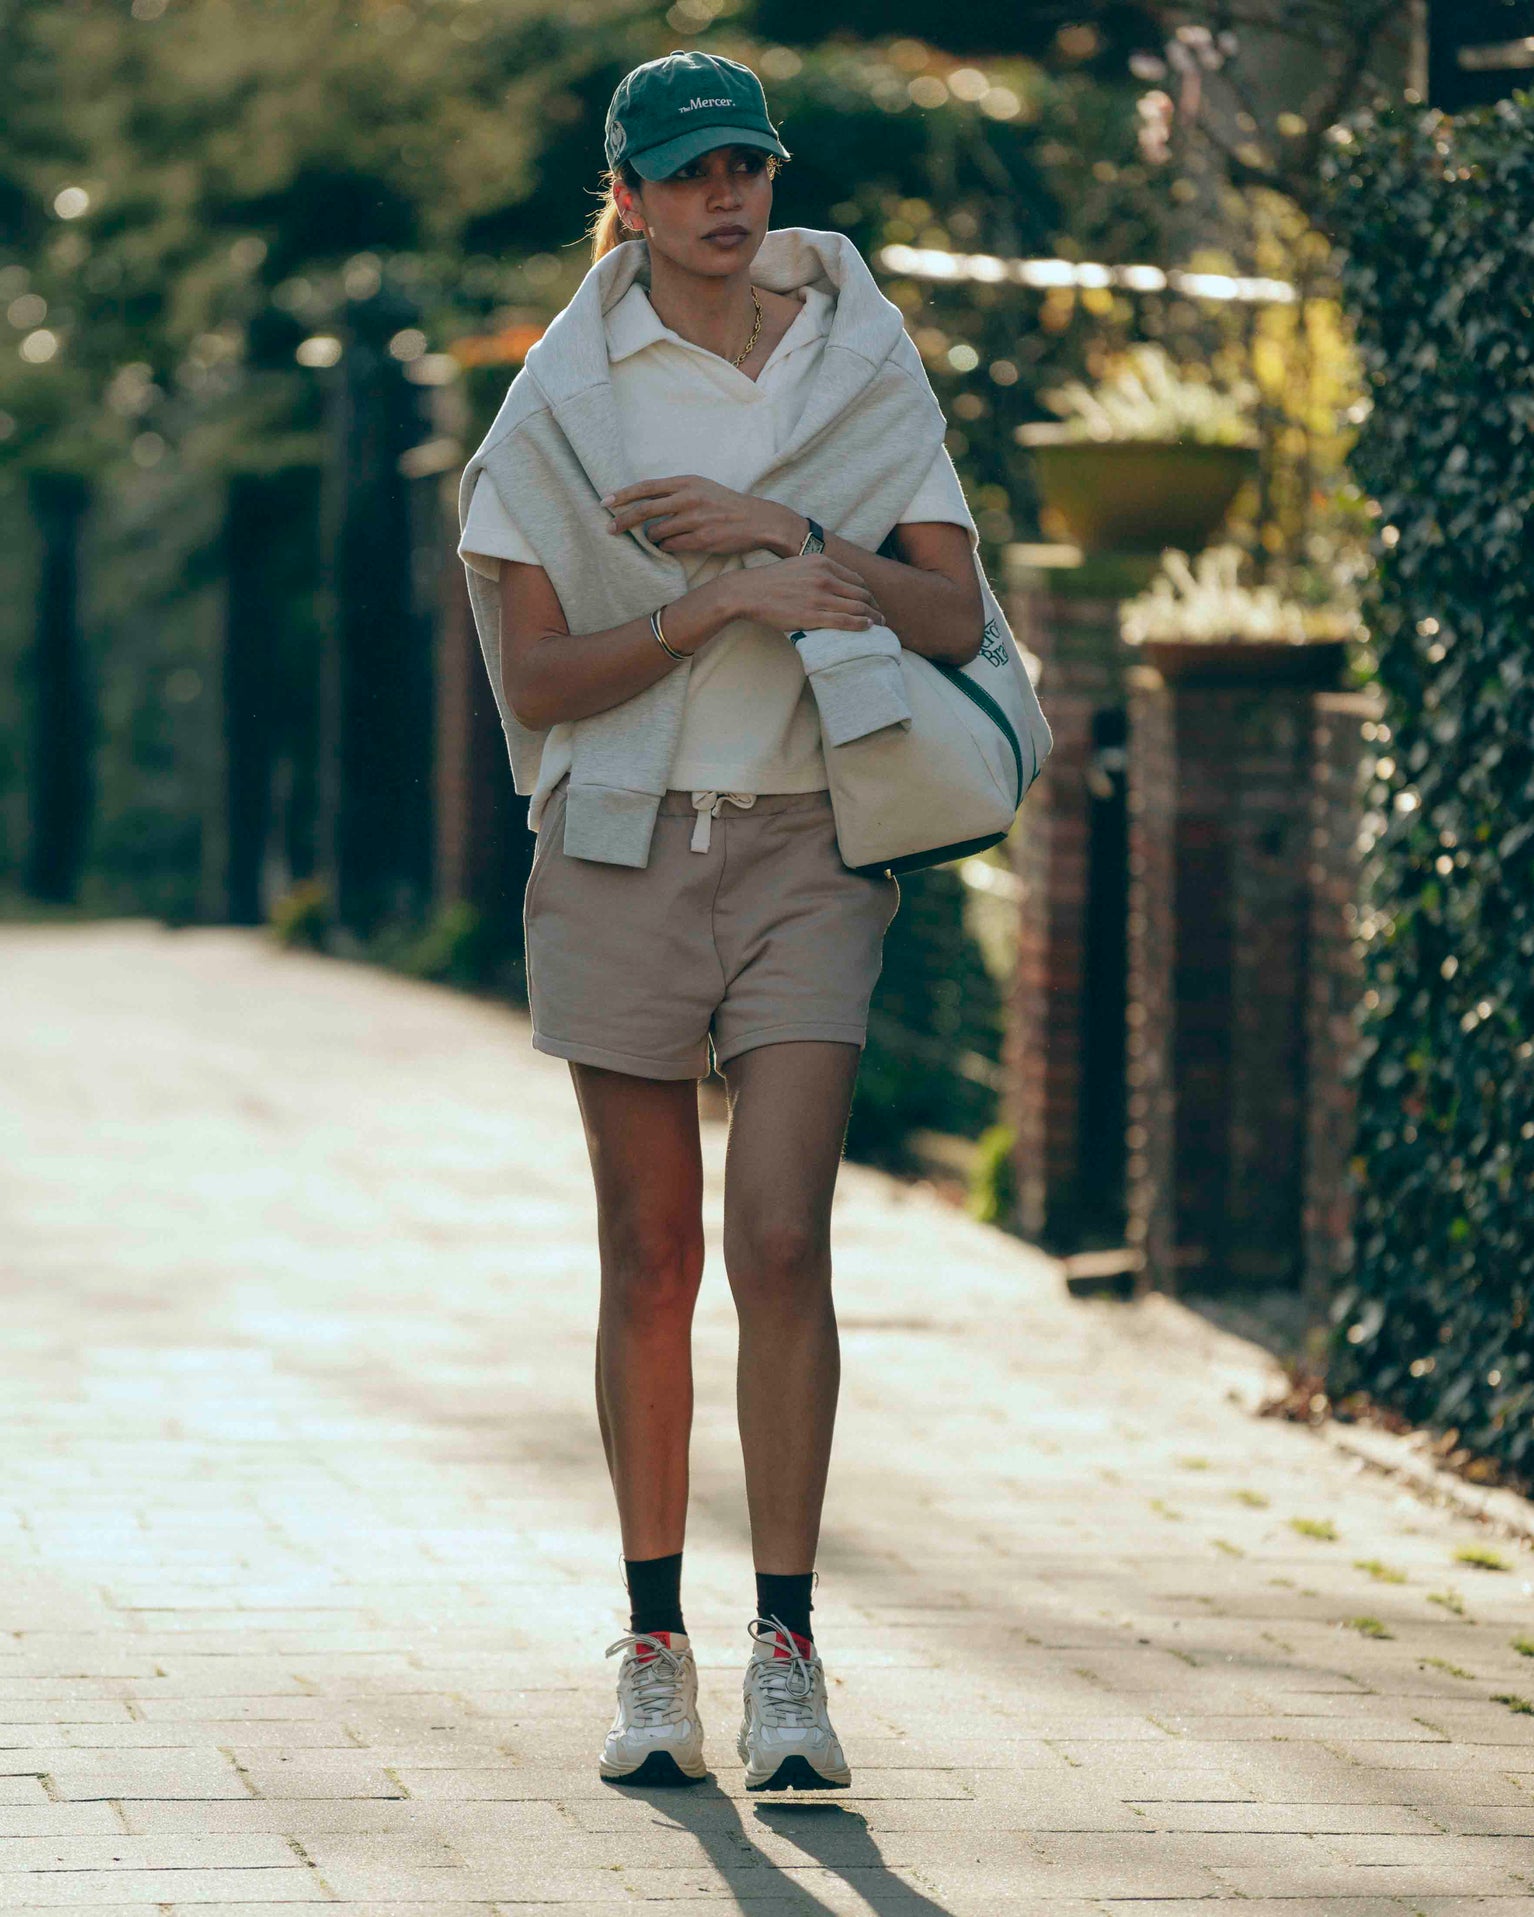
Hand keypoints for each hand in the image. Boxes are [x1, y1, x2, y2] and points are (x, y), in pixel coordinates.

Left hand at [602, 476, 801, 557]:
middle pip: (645, 510)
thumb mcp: (701, 487)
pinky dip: (666, 547)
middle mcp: (689, 498)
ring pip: (657, 532)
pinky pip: (671, 546)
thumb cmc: (725, 504)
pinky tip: (669, 546)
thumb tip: (644, 501)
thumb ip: (675, 492)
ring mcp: (695, 519)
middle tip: (609, 529)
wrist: (757, 520)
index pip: (646, 487)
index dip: (623, 494)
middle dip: (623, 520)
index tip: (605, 502)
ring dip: (651, 538)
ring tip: (655, 539)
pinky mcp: (702, 539)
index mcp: (687, 482)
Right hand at [734, 554, 884, 635]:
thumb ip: (819, 570)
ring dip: (872, 617)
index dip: (868, 593)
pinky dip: (860, 624)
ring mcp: (819, 597)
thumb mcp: (800, 565)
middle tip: (881, 616)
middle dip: (874, 606)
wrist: (748, 591)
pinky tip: (867, 627)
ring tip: (879, 625)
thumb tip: (836, 581)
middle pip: (861, 593)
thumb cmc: (772, 581)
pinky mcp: (812, 615)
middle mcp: (824, 577)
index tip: (872, 602)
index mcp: (823, 563)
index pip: (856, 579)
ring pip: (857, 607)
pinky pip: (844, 620)